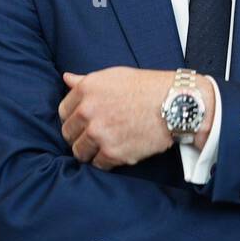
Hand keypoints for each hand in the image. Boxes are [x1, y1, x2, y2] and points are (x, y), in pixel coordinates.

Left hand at [59, 66, 202, 169]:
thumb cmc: (148, 87)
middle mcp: (88, 111)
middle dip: (79, 135)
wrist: (175, 104)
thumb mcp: (115, 76)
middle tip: (94, 136)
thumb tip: (66, 78)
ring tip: (104, 147)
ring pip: (79, 151)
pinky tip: (116, 153)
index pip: (63, 111)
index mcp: (86, 90)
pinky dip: (105, 161)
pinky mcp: (113, 153)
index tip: (84, 122)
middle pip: (68, 133)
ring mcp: (99, 133)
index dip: (74, 118)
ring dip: (89, 151)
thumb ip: (87, 80)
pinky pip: (98, 164)